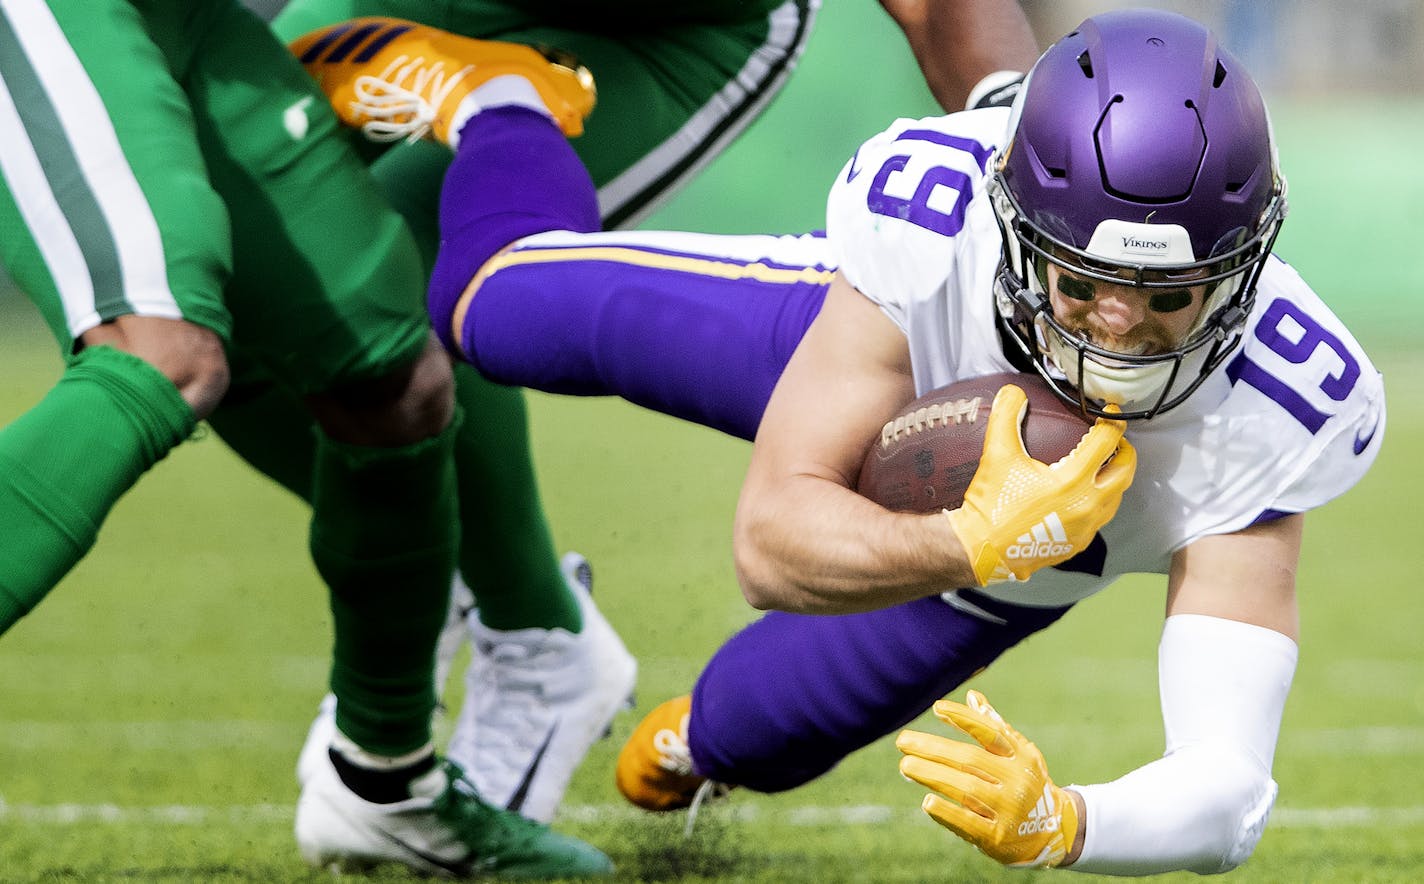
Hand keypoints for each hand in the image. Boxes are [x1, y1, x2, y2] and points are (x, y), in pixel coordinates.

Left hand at [897, 690, 1077, 867]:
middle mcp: (1015, 781)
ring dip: (932, 776)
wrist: (1054, 830)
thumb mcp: (1021, 754)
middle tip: (903, 742)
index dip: (964, 719)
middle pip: (969, 760)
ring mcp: (1007, 810)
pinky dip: (946, 812)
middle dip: (933, 749)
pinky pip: (968, 823)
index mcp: (1020, 757)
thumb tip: (972, 695)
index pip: (990, 733)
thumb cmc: (1027, 782)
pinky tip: (927, 801)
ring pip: (964, 788)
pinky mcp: (996, 838)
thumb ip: (995, 727)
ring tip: (905, 766)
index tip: (937, 708)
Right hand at [945, 384, 1135, 584]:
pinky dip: (1100, 502)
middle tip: (1117, 441)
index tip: (1112, 412)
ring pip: (1116, 498)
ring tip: (1104, 467)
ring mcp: (1085, 528)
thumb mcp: (997, 455)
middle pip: (1124, 472)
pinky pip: (1100, 519)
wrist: (982, 548)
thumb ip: (1006, 418)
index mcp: (1072, 480)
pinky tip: (1085, 495)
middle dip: (1125, 451)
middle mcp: (1087, 505)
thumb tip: (1013, 393)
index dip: (1112, 422)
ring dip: (1115, 478)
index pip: (1106, 442)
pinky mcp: (1077, 543)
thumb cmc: (991, 504)